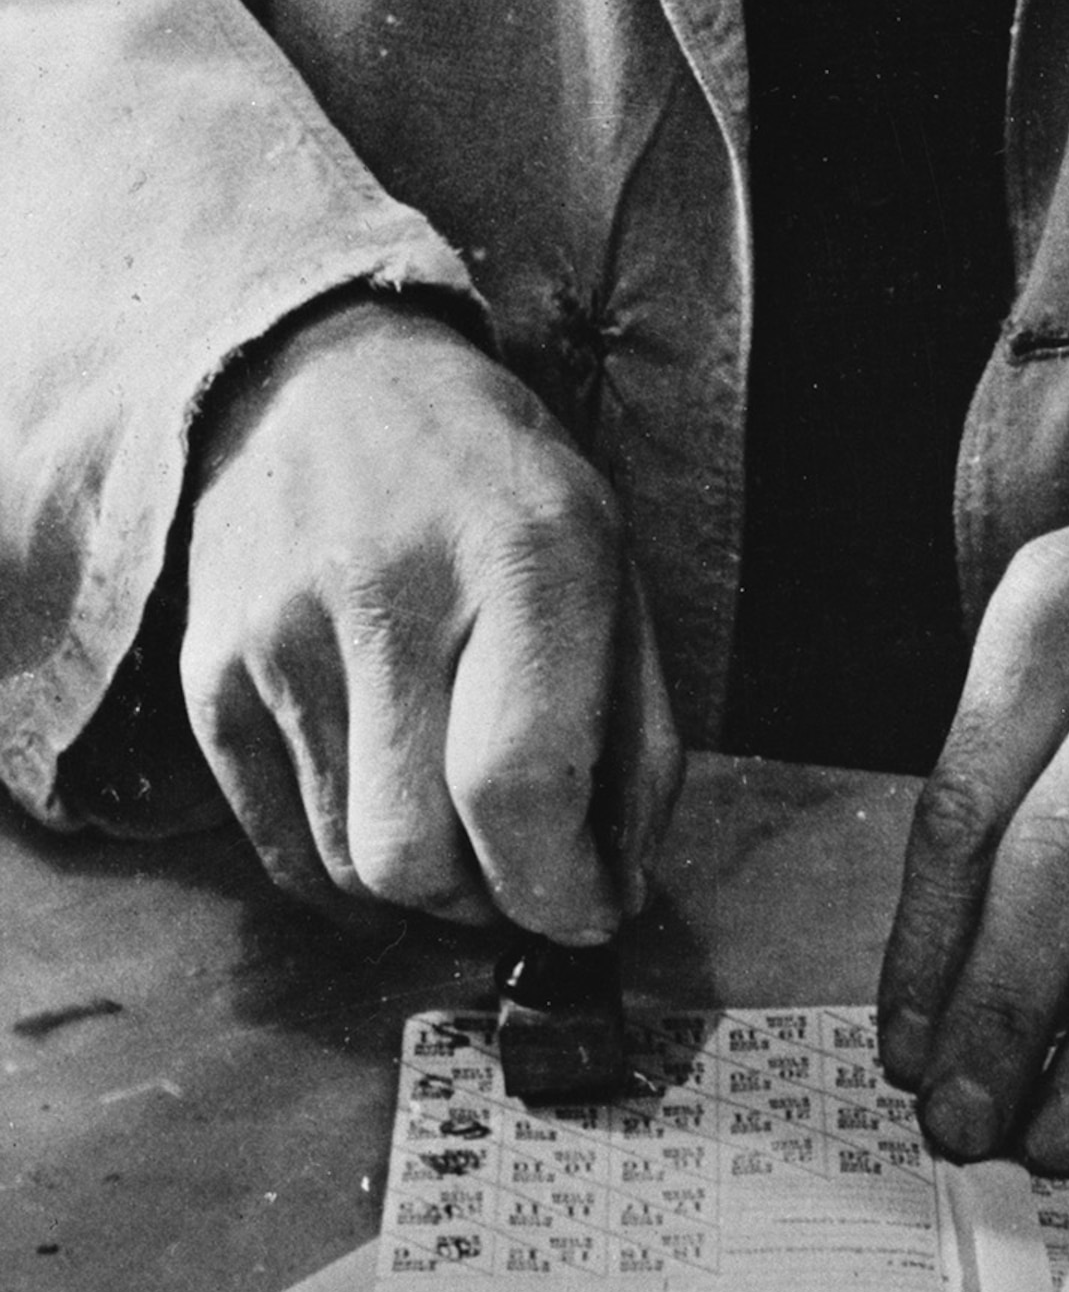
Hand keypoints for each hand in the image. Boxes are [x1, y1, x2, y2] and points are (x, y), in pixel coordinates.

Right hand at [181, 297, 681, 934]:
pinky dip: (346, 870)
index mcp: (523, 560)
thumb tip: (616, 895)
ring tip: (465, 833)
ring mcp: (278, 635)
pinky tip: (391, 821)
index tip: (590, 909)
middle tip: (525, 874)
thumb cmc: (499, 495)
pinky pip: (279, 844)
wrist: (328, 383)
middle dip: (489, 903)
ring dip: (423, 892)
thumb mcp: (613, 576)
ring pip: (349, 864)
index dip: (560, 889)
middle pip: (418, 853)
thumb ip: (635, 741)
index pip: (517, 786)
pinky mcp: (209, 673)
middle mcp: (387, 594)